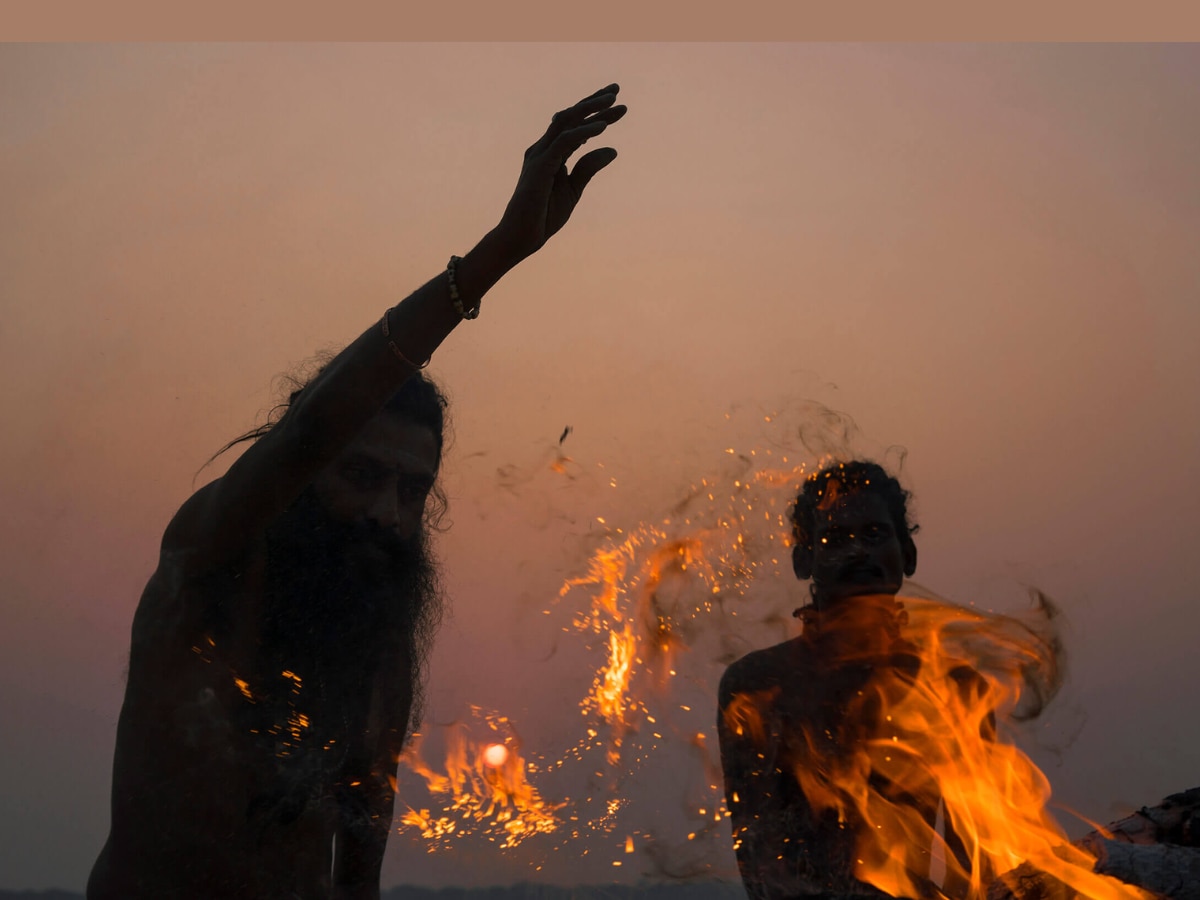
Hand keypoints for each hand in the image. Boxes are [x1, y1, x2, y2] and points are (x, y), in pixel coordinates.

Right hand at [494, 83, 626, 263]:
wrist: (522, 237)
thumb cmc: (543, 215)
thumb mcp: (573, 189)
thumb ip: (589, 168)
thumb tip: (613, 149)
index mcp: (550, 153)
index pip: (574, 125)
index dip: (595, 112)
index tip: (619, 105)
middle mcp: (543, 148)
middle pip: (570, 116)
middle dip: (594, 102)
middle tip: (617, 90)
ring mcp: (540, 155)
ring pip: (566, 122)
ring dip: (590, 109)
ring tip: (613, 102)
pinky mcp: (540, 166)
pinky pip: (564, 142)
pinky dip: (584, 132)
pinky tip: (603, 127)